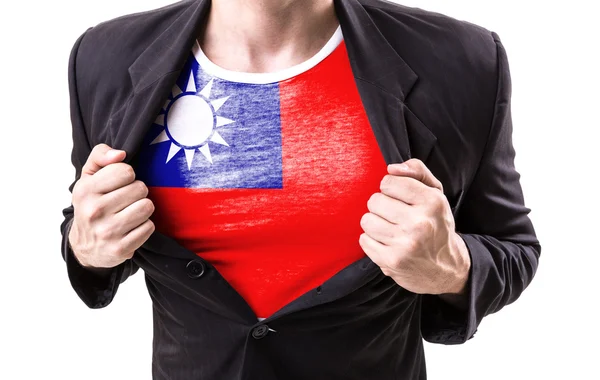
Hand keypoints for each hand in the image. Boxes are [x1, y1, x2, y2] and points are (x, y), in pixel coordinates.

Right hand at [68, 143, 154, 268]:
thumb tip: (120, 154)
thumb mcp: (88, 177)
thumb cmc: (91, 204)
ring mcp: (107, 231)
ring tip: (130, 212)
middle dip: (137, 192)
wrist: (84, 246)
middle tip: (126, 200)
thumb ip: (100, 156)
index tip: (120, 183)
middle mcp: (94, 211)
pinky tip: (131, 227)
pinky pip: (149, 227)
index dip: (128, 175)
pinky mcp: (120, 248)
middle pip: (140, 188)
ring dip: (143, 208)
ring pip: (147, 207)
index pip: (125, 171)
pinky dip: (144, 226)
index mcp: (85, 190)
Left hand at [359, 159, 469, 295]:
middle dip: (381, 206)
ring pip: (367, 220)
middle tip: (395, 216)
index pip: (389, 182)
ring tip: (390, 229)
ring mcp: (404, 244)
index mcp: (432, 202)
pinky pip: (364, 240)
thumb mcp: (436, 194)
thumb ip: (417, 172)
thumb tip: (391, 168)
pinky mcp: (391, 261)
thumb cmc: (436, 225)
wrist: (446, 269)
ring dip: (375, 223)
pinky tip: (387, 243)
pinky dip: (372, 241)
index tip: (399, 198)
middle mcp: (419, 223)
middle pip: (375, 200)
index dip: (390, 188)